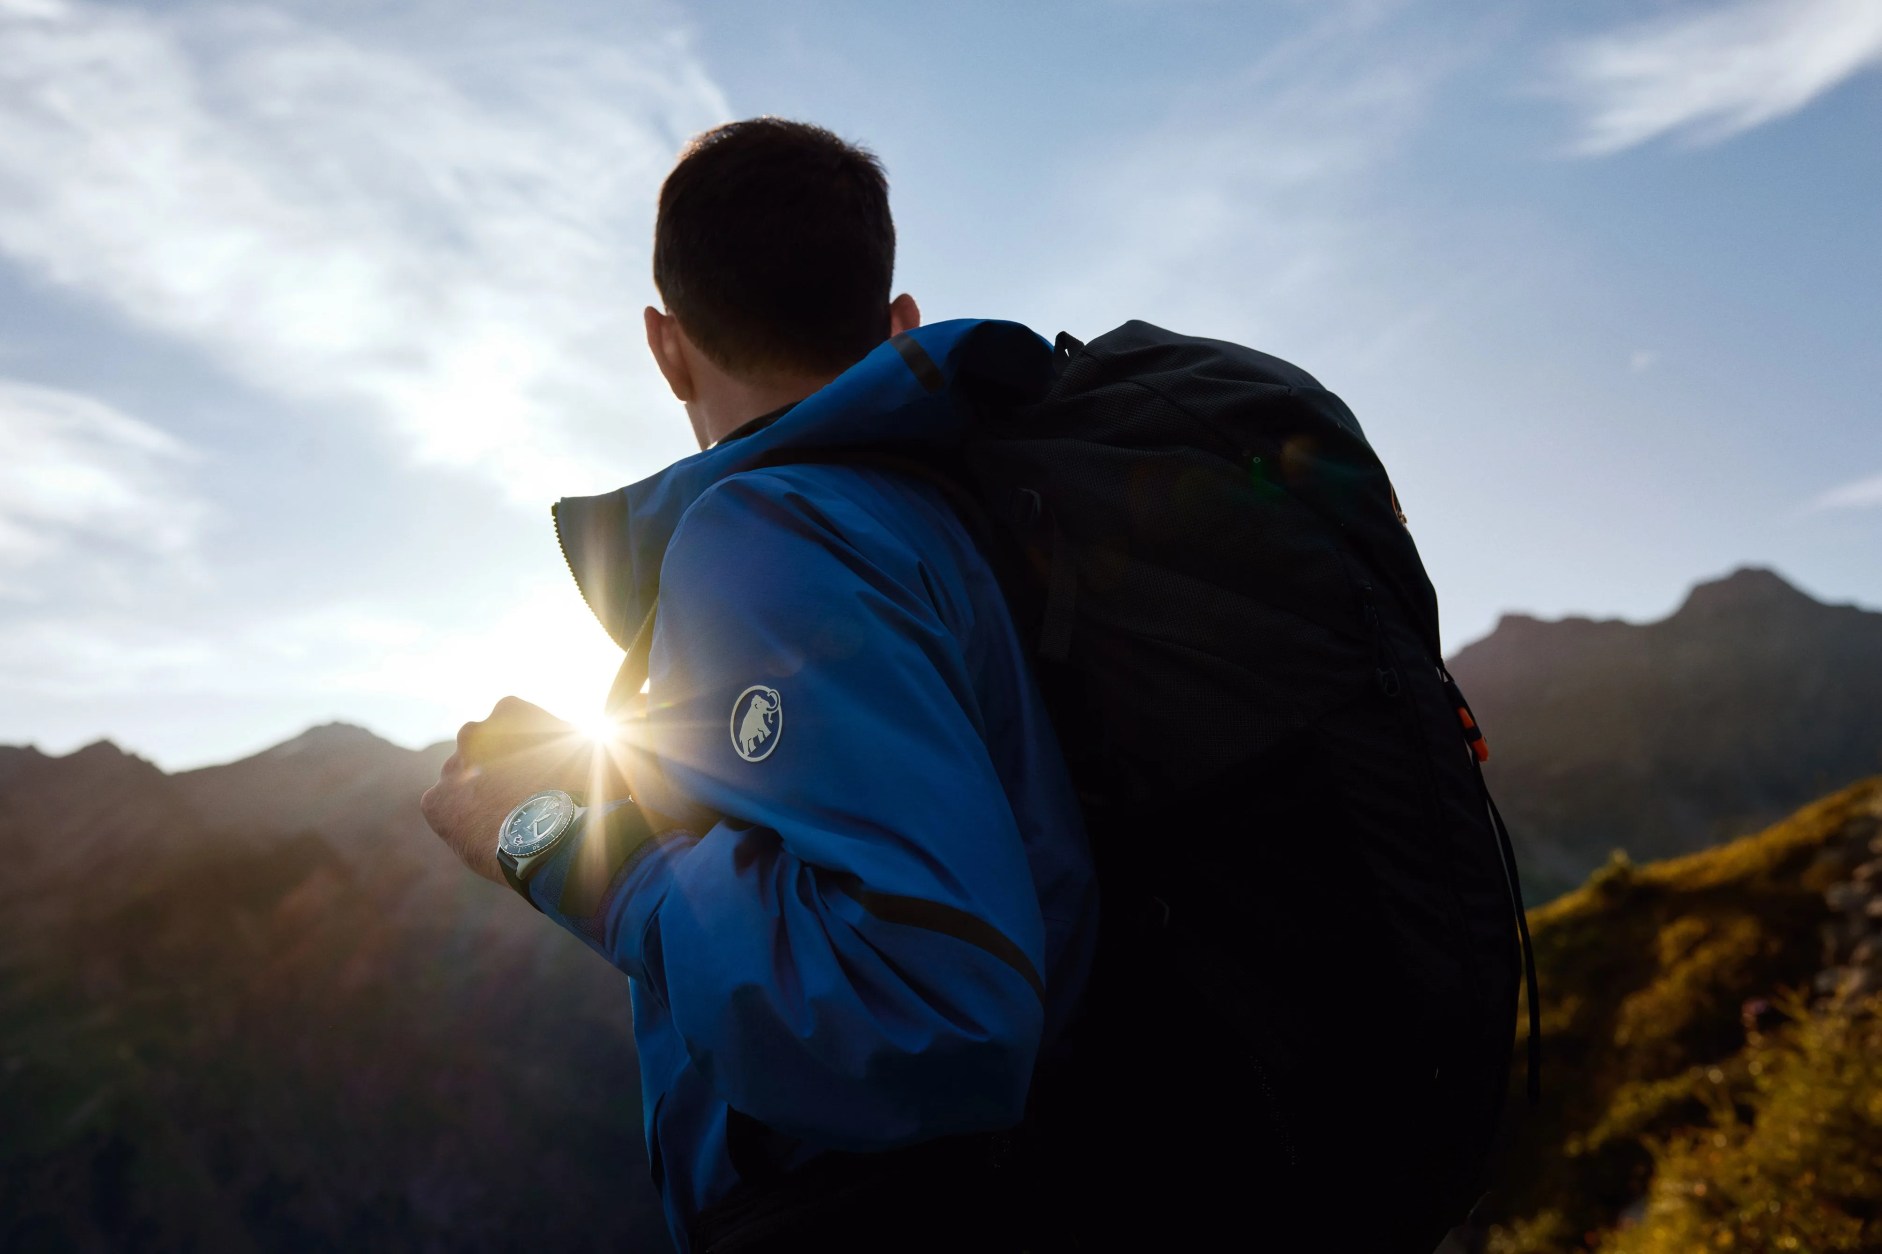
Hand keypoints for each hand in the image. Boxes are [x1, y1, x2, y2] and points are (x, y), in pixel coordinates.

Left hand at [421, 696, 627, 883]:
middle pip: (486, 750)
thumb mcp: (608, 751)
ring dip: (482, 796)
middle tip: (530, 799)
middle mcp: (473, 731)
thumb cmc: (589, 792)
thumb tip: (647, 702)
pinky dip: (462, 822)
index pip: (517, 724)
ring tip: (512, 824)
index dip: (535, 751)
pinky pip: (445, 812)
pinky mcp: (434, 804)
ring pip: (465, 781)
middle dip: (502, 769)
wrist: (554, 842)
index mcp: (511, 711)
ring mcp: (451, 768)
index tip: (550, 773)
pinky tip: (490, 836)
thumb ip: (621, 726)